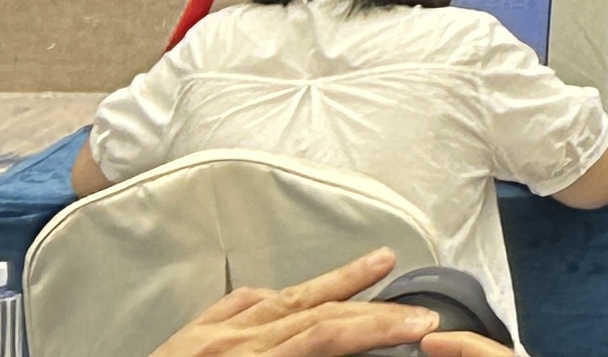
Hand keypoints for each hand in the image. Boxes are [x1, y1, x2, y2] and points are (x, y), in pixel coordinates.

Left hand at [140, 253, 444, 356]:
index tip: (418, 324)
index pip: (326, 335)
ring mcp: (208, 334)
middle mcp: (230, 343)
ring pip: (286, 296)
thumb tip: (336, 352)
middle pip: (316, 313)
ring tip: (380, 261)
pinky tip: (292, 291)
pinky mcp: (188, 335)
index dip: (377, 326)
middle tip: (418, 307)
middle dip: (373, 308)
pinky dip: (276, 295)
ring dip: (337, 281)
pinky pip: (241, 303)